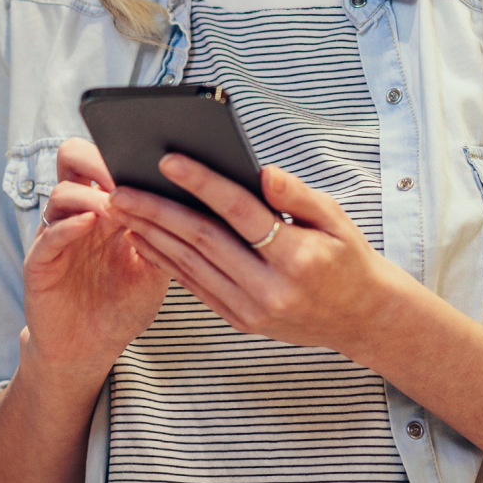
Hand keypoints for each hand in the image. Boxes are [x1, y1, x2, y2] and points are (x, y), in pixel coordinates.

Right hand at [24, 138, 170, 373]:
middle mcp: (78, 213)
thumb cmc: (125, 303)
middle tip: (129, 172)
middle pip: (72, 157)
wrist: (92, 348)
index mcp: (106, 206)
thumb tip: (204, 199)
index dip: (125, 150)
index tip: (157, 158)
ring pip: (61, 193)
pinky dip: (69, 225)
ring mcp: (57, 236)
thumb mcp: (158, 264)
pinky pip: (48, 235)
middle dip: (99, 156)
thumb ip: (170, 232)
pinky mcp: (39, 264)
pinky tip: (92, 223)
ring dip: (93, 195)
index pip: (104, 156)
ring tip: (119, 206)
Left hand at [108, 156, 403, 356]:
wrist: (361, 318)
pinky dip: (166, 261)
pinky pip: (195, 286)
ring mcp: (252, 310)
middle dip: (157, 211)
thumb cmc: (349, 260)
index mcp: (298, 258)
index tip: (169, 160)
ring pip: (191, 265)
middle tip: (122, 188)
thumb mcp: (336, 220)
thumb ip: (297, 195)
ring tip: (123, 209)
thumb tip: (261, 172)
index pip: (240, 213)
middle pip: (203, 240)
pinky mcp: (240, 321)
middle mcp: (271, 289)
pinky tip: (145, 239)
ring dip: (152, 235)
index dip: (203, 183)